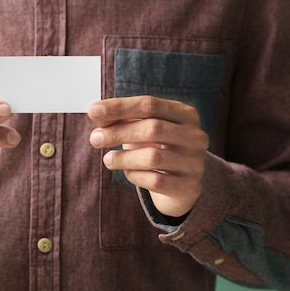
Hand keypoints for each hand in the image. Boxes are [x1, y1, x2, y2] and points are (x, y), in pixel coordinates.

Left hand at [88, 96, 208, 216]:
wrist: (180, 184)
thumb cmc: (156, 149)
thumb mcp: (141, 130)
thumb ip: (121, 120)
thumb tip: (96, 113)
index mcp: (184, 114)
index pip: (150, 104)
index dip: (120, 106)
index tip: (93, 110)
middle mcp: (195, 136)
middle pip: (153, 128)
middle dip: (118, 132)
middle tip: (95, 139)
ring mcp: (195, 162)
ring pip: (153, 157)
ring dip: (123, 158)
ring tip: (108, 159)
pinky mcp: (189, 186)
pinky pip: (156, 181)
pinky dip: (135, 176)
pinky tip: (128, 173)